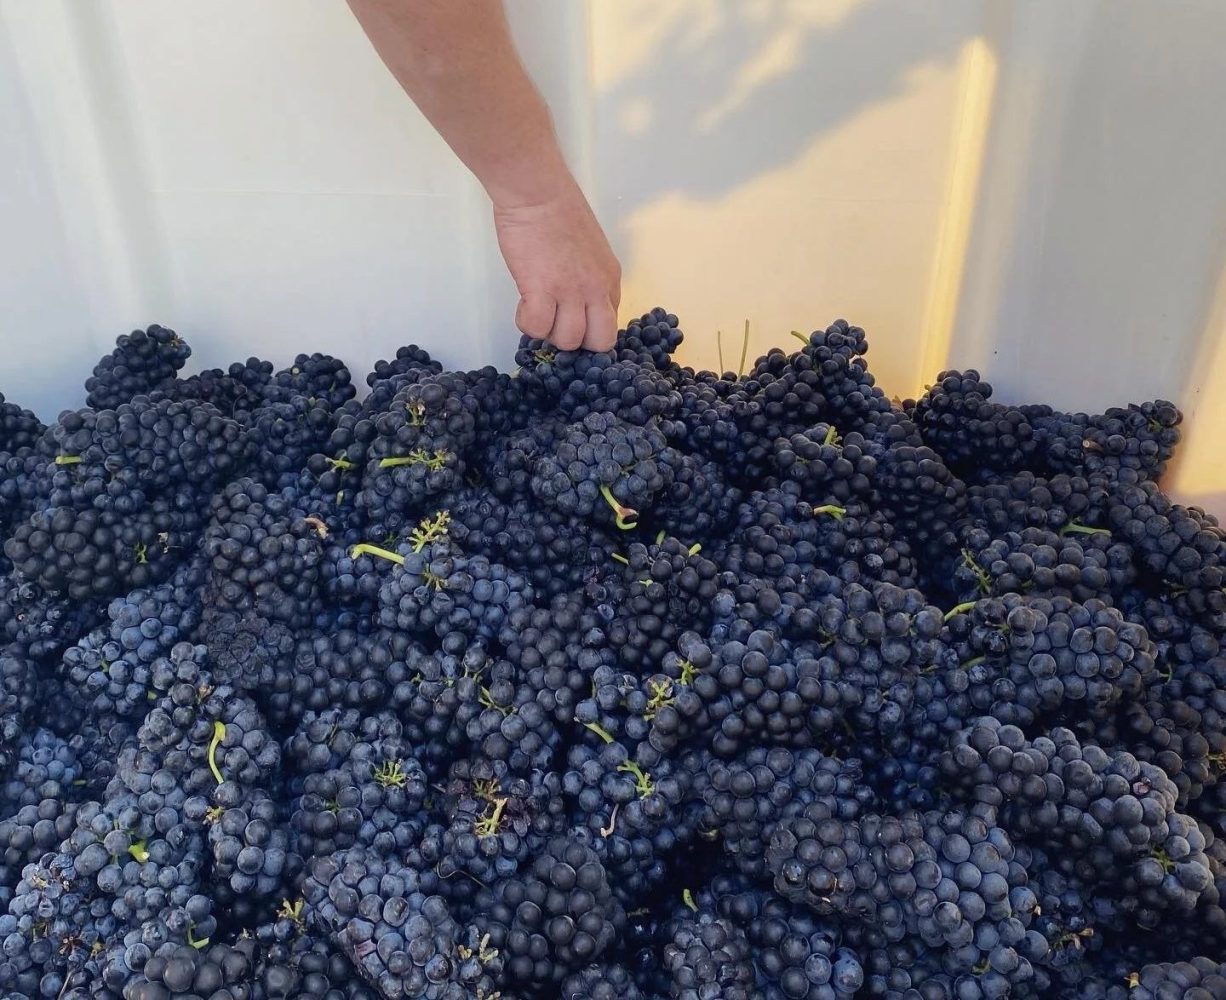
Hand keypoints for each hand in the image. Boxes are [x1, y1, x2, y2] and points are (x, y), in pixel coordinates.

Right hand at [493, 184, 621, 351]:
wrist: (538, 192)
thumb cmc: (559, 212)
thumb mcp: (592, 251)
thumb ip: (590, 279)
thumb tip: (577, 305)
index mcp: (610, 280)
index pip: (610, 326)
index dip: (588, 330)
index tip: (570, 320)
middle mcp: (596, 290)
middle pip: (598, 342)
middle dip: (576, 341)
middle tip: (555, 322)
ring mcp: (571, 291)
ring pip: (567, 341)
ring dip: (548, 332)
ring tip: (536, 308)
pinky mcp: (541, 290)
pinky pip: (537, 328)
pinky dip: (527, 323)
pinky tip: (524, 304)